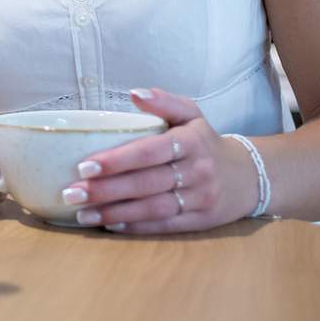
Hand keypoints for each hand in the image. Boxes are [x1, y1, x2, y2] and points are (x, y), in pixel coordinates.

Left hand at [57, 88, 260, 233]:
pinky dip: (136, 227)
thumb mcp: (191, 114)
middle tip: (72, 192)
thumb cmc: (205, 141)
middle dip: (106, 190)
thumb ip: (164, 101)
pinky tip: (109, 224)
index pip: (150, 151)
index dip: (117, 159)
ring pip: (153, 208)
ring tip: (82, 213)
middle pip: (146, 183)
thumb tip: (134, 93)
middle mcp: (198, 171)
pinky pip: (165, 226)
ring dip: (115, 212)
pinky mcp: (201, 221)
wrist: (247, 176)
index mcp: (191, 141)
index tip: (85, 165)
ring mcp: (201, 198)